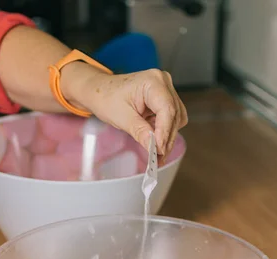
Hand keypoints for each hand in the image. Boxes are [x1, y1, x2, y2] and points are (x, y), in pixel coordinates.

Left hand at [66, 66, 188, 156]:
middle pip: (174, 115)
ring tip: (155, 153)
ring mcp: (166, 89)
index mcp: (152, 81)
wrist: (99, 91)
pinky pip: (172, 118)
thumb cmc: (106, 98)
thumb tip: (154, 148)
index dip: (165, 132)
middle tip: (158, 159)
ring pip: (176, 118)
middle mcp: (163, 82)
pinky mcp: (165, 98)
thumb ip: (140, 132)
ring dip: (167, 137)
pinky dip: (165, 131)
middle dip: (166, 139)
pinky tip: (155, 140)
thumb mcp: (121, 117)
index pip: (167, 109)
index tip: (159, 150)